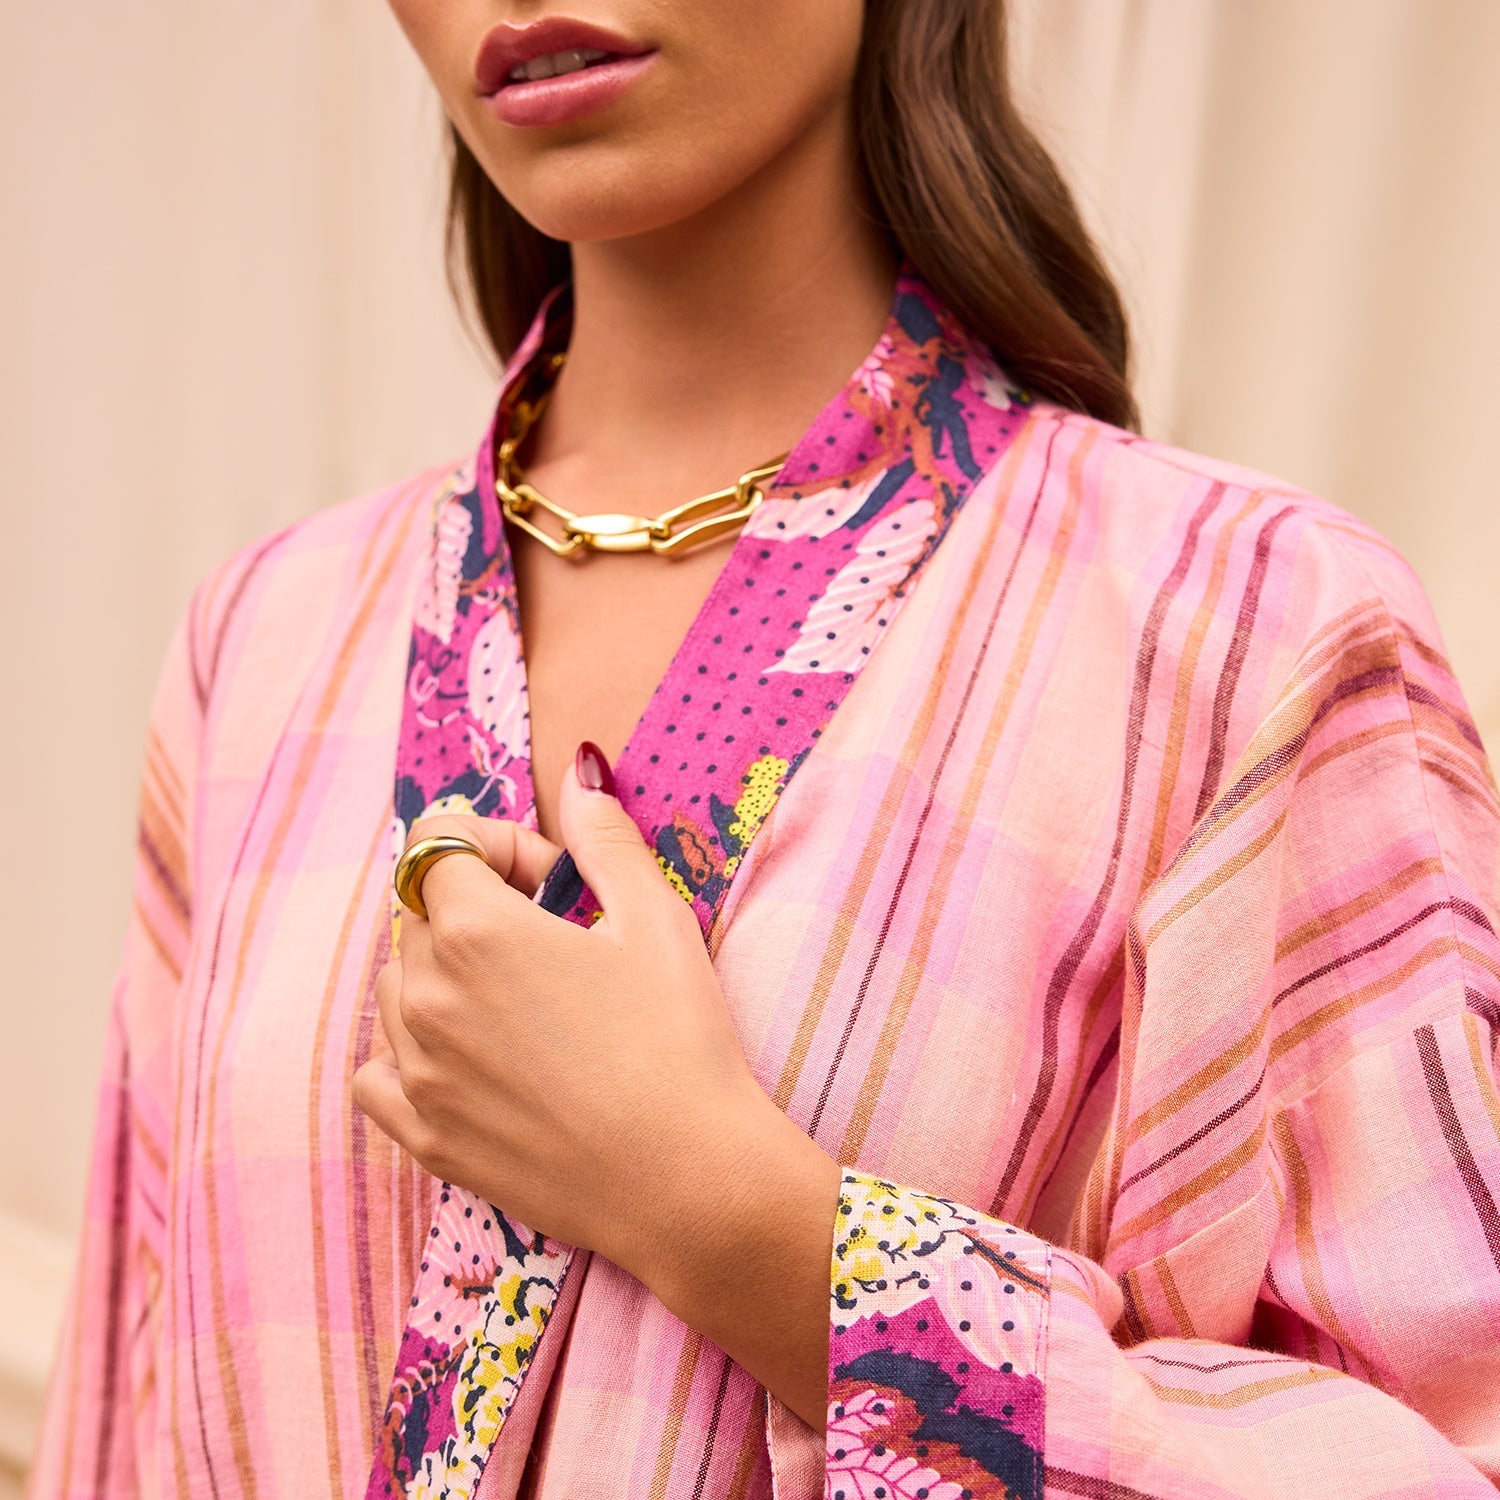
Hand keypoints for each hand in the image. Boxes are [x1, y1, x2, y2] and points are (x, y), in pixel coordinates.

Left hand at [352, 745, 812, 1293]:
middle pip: (420, 912)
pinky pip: (377, 1072)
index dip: (499, 845)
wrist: (690, 1178)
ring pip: (397, 987)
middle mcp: (426, 997)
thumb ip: (604, 838)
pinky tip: (465, 1055)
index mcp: (475, 931)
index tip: (552, 877)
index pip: (439, 842)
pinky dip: (407, 1050)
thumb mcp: (655, 919)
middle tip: (557, 938)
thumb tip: (580, 771)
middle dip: (477, 903)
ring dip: (445, 972)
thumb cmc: (680, 1041)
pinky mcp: (425, 1138)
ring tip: (524, 999)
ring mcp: (418, 1073)